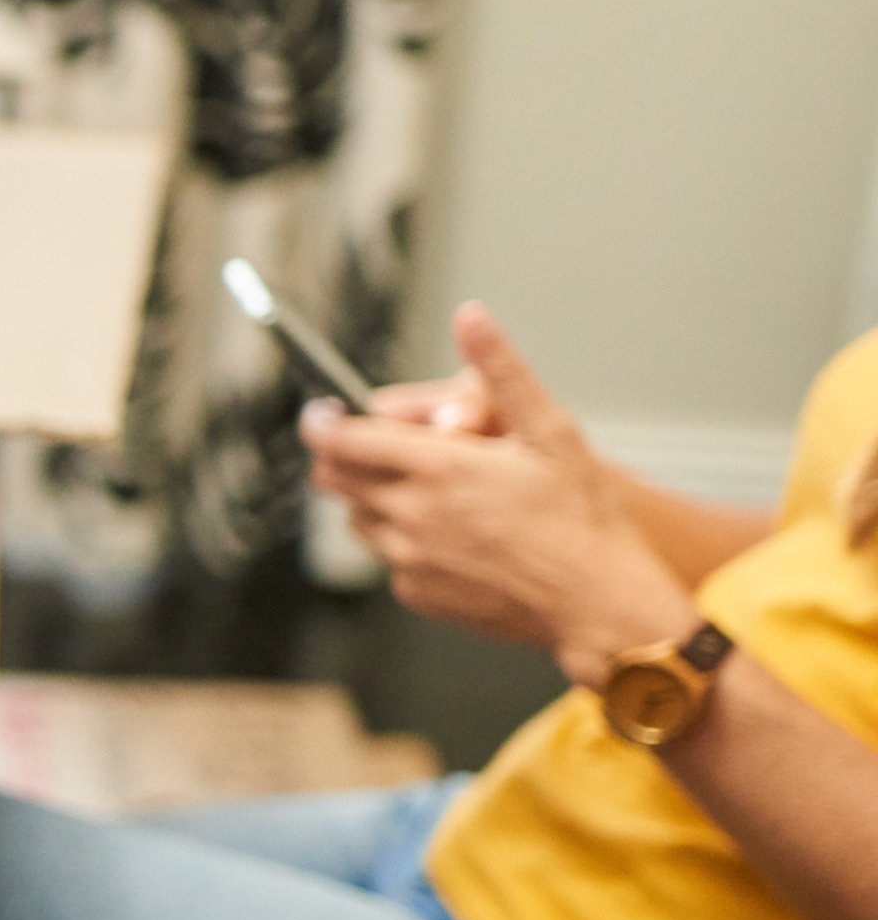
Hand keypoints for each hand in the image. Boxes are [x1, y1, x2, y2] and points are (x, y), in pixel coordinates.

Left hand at [305, 310, 683, 683]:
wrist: (597, 604)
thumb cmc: (582, 515)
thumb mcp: (551, 430)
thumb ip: (501, 371)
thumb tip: (471, 315)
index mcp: (438, 470)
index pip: (340, 440)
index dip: (321, 422)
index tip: (323, 411)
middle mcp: (411, 516)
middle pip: (335, 478)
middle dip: (343, 455)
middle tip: (373, 443)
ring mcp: (409, 559)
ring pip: (356, 518)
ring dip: (371, 496)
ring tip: (420, 486)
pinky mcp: (416, 592)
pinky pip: (387, 557)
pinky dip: (400, 538)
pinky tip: (447, 531)